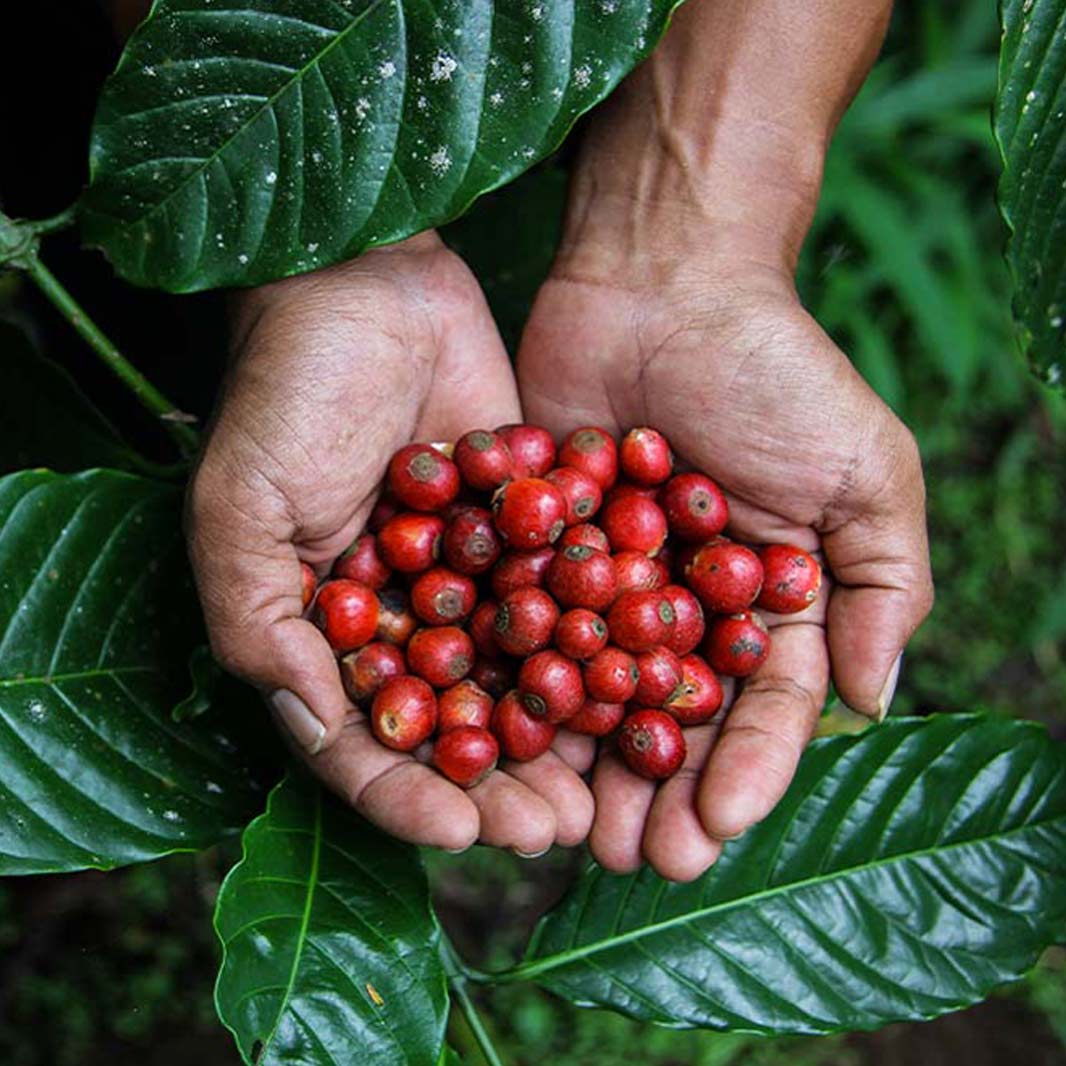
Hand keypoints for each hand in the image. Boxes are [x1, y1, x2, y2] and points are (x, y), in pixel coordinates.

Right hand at [187, 234, 593, 854]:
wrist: (374, 282)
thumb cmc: (287, 390)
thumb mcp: (242, 506)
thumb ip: (260, 622)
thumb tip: (320, 729)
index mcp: (324, 627)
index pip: (363, 737)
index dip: (406, 793)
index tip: (461, 832)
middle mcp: (400, 615)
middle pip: (452, 723)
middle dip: (498, 782)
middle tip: (552, 832)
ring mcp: (467, 575)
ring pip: (516, 676)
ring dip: (555, 737)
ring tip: (601, 789)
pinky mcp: (526, 529)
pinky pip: (561, 598)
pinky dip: (594, 644)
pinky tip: (636, 688)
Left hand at [518, 242, 932, 880]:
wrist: (664, 281)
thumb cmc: (776, 370)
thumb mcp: (863, 472)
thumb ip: (882, 586)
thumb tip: (874, 703)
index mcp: (767, 601)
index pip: (765, 704)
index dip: (747, 770)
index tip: (719, 830)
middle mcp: (684, 605)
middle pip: (673, 718)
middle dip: (662, 791)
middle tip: (637, 861)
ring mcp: (606, 581)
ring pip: (595, 691)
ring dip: (587, 764)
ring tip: (571, 833)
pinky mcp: (537, 548)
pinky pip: (528, 626)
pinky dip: (518, 683)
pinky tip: (503, 742)